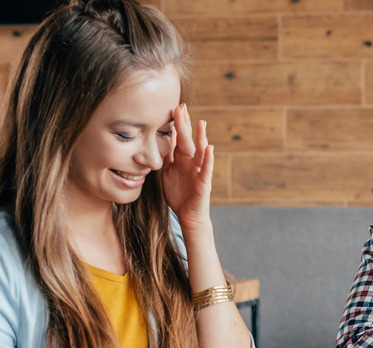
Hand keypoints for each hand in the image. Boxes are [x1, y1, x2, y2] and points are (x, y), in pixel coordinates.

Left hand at [161, 103, 213, 228]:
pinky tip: (210, 148)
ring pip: (200, 151)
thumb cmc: (179, 195)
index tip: (174, 108)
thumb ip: (167, 157)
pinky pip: (207, 169)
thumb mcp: (168, 173)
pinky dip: (209, 159)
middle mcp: (192, 162)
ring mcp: (199, 171)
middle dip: (184, 124)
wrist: (188, 215)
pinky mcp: (204, 182)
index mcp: (182, 159)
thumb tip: (162, 141)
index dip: (177, 124)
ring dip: (201, 137)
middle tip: (181, 107)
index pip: (179, 138)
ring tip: (201, 123)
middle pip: (188, 140)